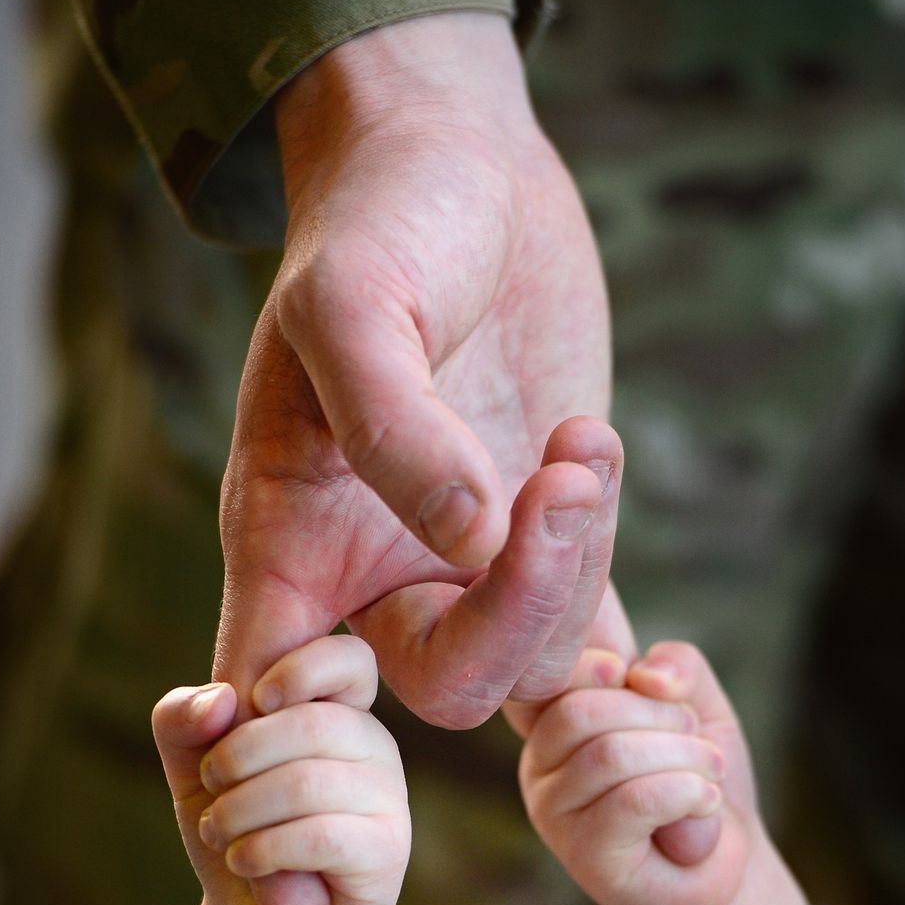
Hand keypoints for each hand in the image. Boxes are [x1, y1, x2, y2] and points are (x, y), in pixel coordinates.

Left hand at [152, 636, 409, 904]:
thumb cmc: (235, 829)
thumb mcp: (192, 768)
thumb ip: (185, 720)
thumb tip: (221, 700)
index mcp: (336, 710)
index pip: (349, 659)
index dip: (301, 670)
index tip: (256, 702)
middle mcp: (373, 746)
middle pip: (310, 722)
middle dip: (237, 757)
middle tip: (211, 792)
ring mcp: (388, 798)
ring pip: (310, 781)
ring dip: (240, 810)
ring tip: (218, 833)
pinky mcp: (387, 852)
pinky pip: (324, 835)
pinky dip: (266, 848)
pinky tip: (244, 860)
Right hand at [215, 12, 631, 733]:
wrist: (458, 168)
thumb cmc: (376, 222)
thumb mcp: (356, 303)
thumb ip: (393, 426)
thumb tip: (469, 545)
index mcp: (293, 539)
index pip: (280, 695)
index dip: (313, 736)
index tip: (364, 672)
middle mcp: (377, 572)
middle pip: (449, 687)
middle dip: (520, 608)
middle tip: (560, 480)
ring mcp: (468, 564)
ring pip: (540, 656)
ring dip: (583, 559)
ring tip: (586, 440)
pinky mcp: (546, 541)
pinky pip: (588, 635)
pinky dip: (623, 630)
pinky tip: (622, 533)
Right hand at [517, 641, 814, 904]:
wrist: (730, 864)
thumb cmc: (702, 782)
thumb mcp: (699, 705)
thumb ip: (677, 667)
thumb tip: (644, 675)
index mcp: (554, 724)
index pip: (552, 675)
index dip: (604, 665)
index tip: (652, 686)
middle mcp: (539, 767)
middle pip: (583, 710)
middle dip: (663, 717)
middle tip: (699, 743)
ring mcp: (555, 816)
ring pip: (611, 754)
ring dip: (685, 758)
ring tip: (709, 778)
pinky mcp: (585, 857)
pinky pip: (632, 801)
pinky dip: (687, 793)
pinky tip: (705, 806)